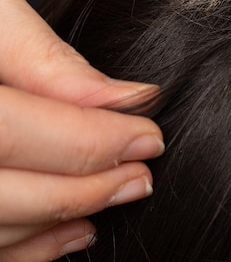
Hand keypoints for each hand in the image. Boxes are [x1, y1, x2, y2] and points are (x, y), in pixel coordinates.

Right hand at [0, 0, 163, 260]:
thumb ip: (43, 54)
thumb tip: (125, 97)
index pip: (12, 132)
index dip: (91, 141)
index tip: (148, 135)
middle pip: (2, 194)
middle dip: (86, 189)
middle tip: (140, 174)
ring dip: (62, 221)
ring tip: (117, 193)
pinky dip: (27, 248)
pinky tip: (70, 231)